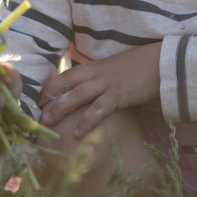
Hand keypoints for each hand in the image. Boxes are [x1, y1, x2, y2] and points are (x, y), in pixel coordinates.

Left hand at [38, 42, 160, 137]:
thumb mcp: (113, 70)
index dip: (50, 87)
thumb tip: (87, 90)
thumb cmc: (138, 67)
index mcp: (93, 67)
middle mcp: (95, 73)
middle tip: (35, 112)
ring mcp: (106, 83)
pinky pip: (98, 109)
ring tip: (47, 122)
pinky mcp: (118, 94)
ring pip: (77, 96)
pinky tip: (77, 134)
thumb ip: (98, 78)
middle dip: (49, 99)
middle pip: (65, 85)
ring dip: (60, 109)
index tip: (38, 99)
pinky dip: (86, 121)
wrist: (160, 62)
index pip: (65, 76)